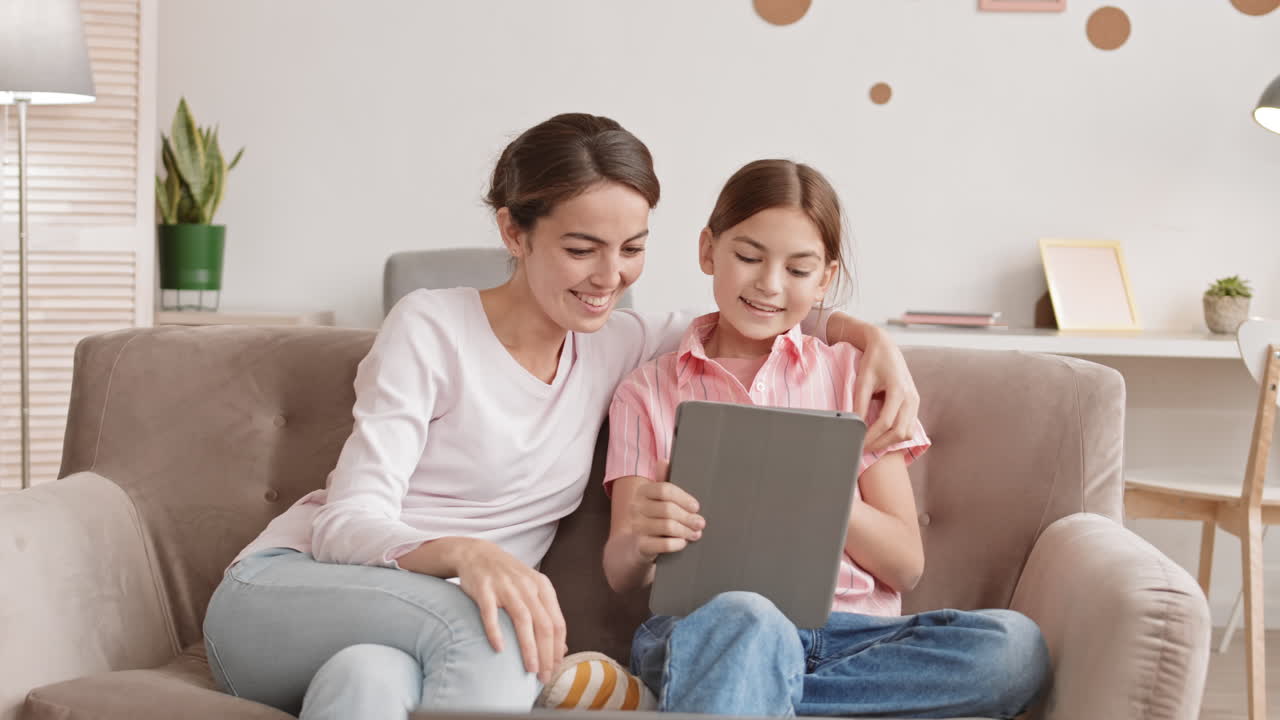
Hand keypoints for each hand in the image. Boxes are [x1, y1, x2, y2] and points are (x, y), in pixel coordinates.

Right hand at [453, 539, 565, 683]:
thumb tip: (562, 649)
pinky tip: (499, 649)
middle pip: (544, 625)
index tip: (555, 668)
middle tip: (544, 676)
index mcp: (542, 587)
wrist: (477, 553)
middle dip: (547, 654)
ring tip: (530, 669)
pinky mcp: (484, 589)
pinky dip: (496, 632)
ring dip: (528, 648)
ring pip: (523, 620)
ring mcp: (505, 586)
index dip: (558, 648)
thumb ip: (547, 614)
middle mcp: (527, 586)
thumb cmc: (508, 577)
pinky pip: (490, 613)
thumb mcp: (532, 589)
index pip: (557, 623)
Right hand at [628, 461, 704, 562]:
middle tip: (700, 523)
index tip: (696, 507)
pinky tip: (683, 543)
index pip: (665, 490)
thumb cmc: (651, 521)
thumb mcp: (657, 501)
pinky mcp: (640, 547)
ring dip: (686, 530)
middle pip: (668, 509)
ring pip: (668, 526)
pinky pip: (663, 544)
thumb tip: (664, 460)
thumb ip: (663, 482)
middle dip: (688, 517)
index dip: (683, 498)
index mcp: (642, 492)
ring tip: (695, 534)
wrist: (633, 550)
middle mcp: (636, 508)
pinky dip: (677, 543)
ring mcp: (636, 527)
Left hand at [852, 326, 920, 452]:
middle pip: (899, 432)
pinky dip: (897, 435)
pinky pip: (910, 426)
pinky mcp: (915, 402)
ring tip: (872, 443)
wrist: (886, 347)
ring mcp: (915, 400)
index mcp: (899, 390)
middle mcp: (911, 397)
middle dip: (881, 444)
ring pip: (907, 432)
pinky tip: (883, 436)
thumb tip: (854, 425)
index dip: (872, 437)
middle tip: (863, 448)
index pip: (886, 422)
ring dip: (891, 442)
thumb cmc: (873, 361)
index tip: (859, 444)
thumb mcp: (862, 380)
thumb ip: (859, 403)